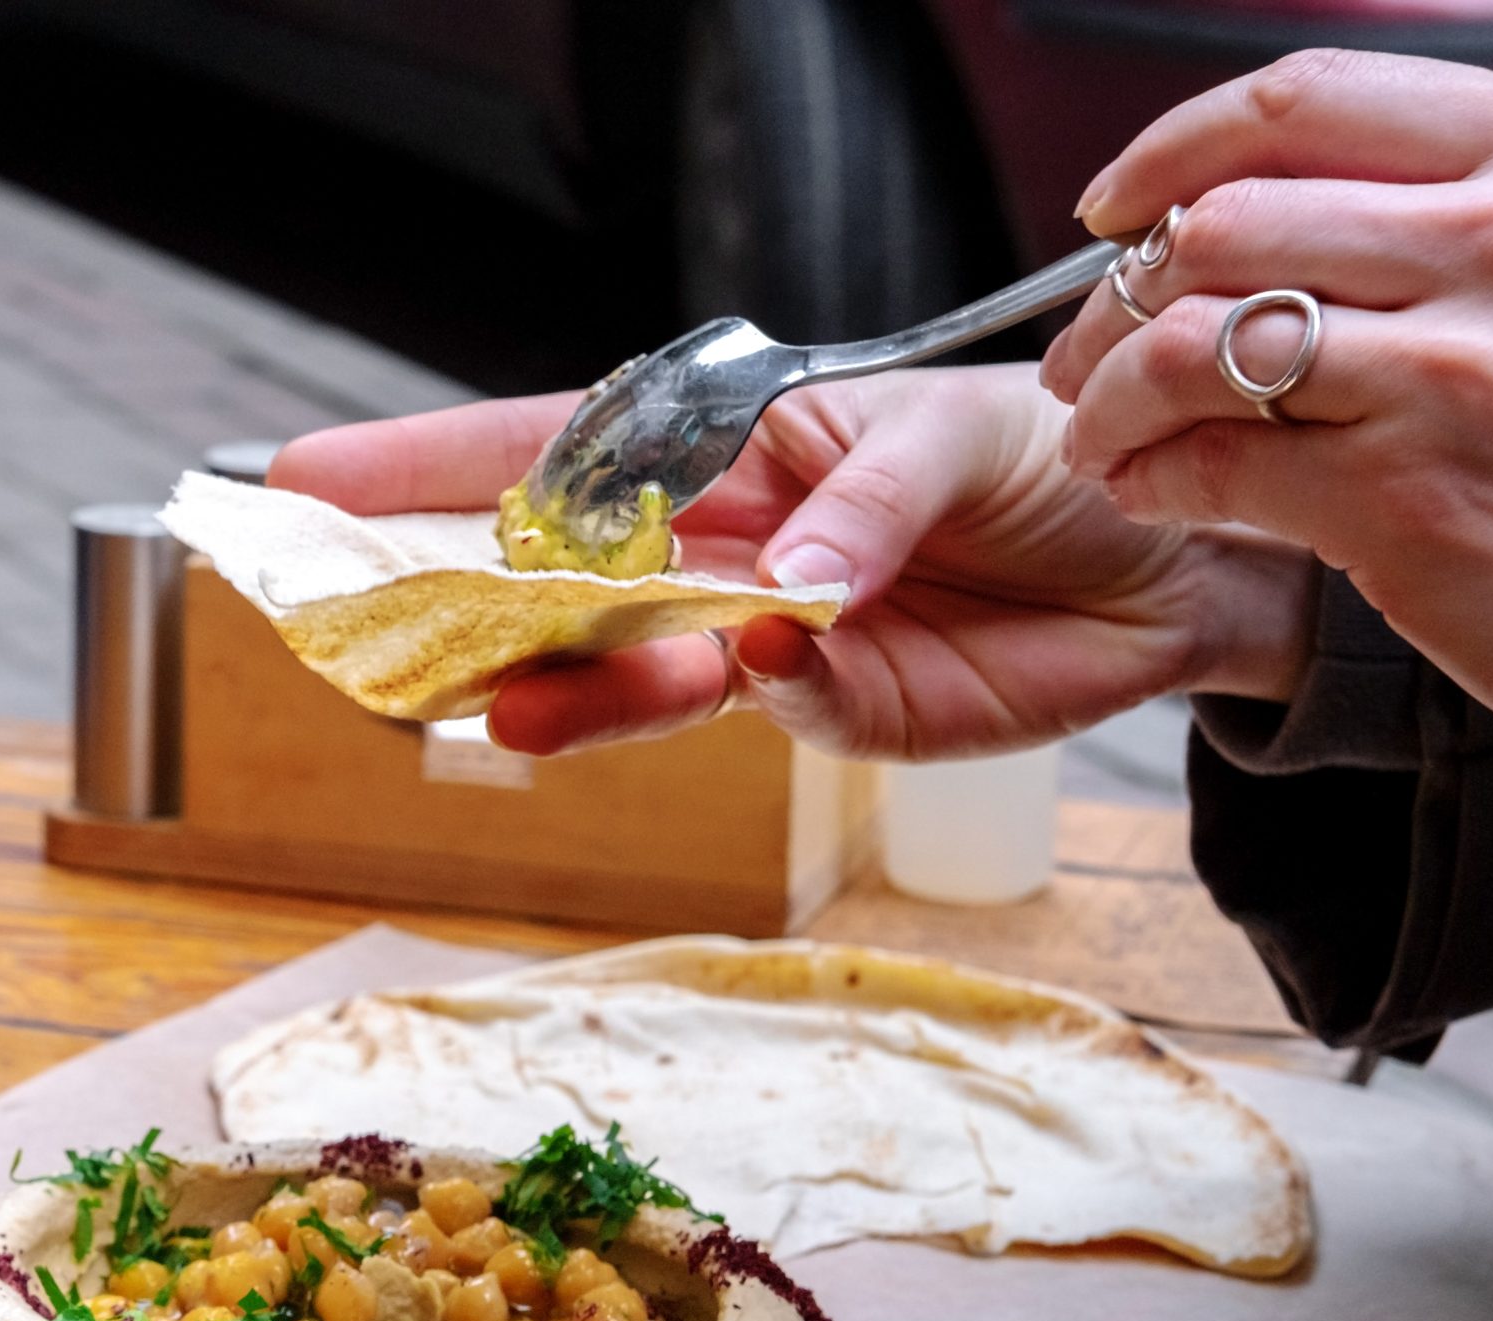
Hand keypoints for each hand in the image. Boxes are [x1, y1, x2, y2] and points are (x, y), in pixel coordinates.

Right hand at [267, 367, 1312, 757]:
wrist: (1182, 560)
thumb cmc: (1065, 455)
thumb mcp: (962, 438)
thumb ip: (862, 505)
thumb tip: (784, 596)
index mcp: (735, 438)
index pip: (556, 446)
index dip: (429, 466)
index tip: (310, 482)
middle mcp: (728, 539)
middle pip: (558, 570)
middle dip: (454, 595)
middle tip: (356, 629)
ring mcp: (767, 632)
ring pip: (627, 663)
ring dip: (565, 684)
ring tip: (500, 705)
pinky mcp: (833, 710)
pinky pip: (757, 707)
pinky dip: (742, 693)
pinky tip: (741, 664)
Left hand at [1045, 49, 1492, 803]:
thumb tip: (1314, 185)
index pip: (1305, 101)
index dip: (1170, 150)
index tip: (1115, 204)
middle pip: (1223, 221)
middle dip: (1116, 294)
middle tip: (1086, 353)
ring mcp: (1459, 373)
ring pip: (1191, 343)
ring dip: (1110, 394)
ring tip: (1100, 433)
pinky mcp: (1410, 505)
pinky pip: (1212, 467)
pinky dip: (1148, 478)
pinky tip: (1146, 492)